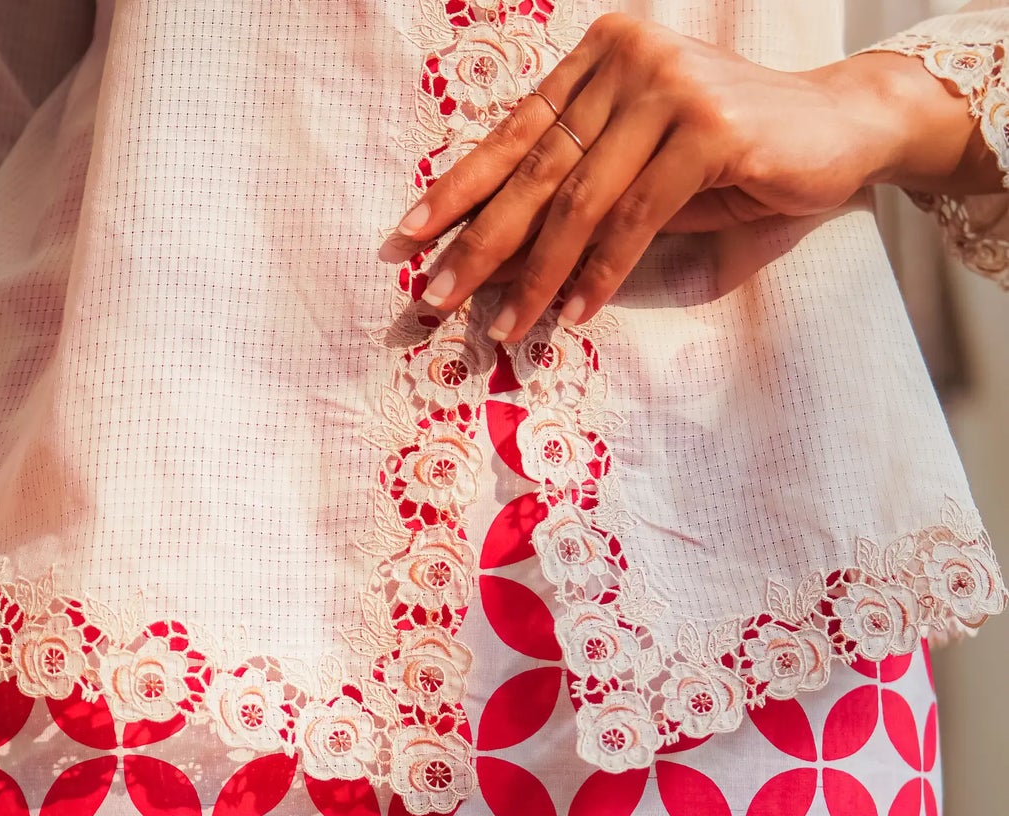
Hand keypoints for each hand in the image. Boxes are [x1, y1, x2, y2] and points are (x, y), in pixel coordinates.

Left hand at [381, 13, 989, 341]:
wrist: (840, 130)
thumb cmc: (733, 158)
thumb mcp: (641, 170)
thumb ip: (579, 193)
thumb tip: (496, 259)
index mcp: (603, 56)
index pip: (516, 133)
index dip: (459, 189)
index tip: (408, 239)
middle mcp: (630, 57)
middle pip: (537, 168)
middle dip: (480, 242)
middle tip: (434, 297)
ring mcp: (671, 86)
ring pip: (581, 199)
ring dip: (537, 274)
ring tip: (504, 327)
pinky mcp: (710, 128)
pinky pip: (636, 216)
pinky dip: (602, 271)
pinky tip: (575, 311)